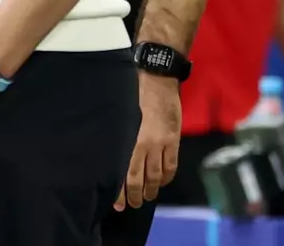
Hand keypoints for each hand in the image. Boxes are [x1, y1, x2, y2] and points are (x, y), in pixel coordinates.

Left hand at [115, 74, 180, 210]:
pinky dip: (166, 178)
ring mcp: (161, 144)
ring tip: (146, 197)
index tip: (117, 204)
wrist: (157, 79)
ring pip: (156, 175)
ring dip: (151, 190)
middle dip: (134, 195)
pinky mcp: (174, 140)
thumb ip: (118, 137)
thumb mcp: (119, 115)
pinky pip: (171, 166)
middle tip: (131, 204)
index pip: (122, 171)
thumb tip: (110, 158)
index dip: (119, 191)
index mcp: (128, 139)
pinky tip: (161, 183)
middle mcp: (144, 144)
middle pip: (139, 178)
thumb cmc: (132, 93)